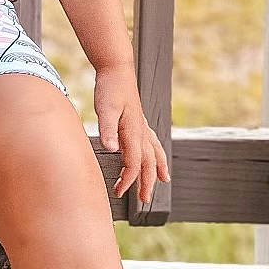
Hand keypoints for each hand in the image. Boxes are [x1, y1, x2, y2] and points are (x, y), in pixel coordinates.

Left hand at [93, 62, 169, 204]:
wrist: (117, 68)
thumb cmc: (110, 88)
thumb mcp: (105, 108)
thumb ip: (107, 129)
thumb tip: (110, 148)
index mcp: (133, 132)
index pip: (133, 164)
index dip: (127, 180)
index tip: (118, 192)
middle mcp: (141, 131)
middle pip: (148, 162)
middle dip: (146, 182)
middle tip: (144, 200)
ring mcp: (142, 125)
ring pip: (154, 152)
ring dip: (157, 168)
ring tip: (163, 181)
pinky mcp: (139, 120)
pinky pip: (152, 141)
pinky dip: (156, 152)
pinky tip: (155, 154)